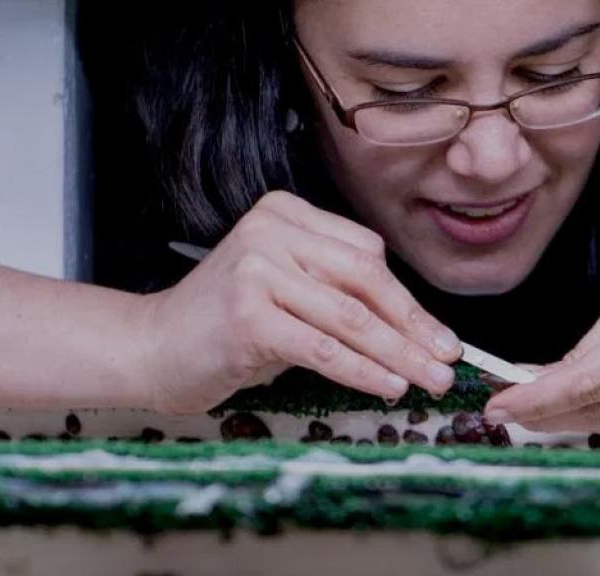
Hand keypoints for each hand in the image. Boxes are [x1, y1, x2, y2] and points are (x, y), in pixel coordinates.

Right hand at [134, 191, 461, 412]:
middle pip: (366, 281)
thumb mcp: (286, 291)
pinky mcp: (248, 313)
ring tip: (429, 379)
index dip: (409, 300)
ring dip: (399, 354)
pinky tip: (388, 386)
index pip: (367, 255)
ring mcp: (258, 268)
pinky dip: (362, 370)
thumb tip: (416, 328)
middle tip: (448, 360)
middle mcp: (272, 230)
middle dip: (414, 327)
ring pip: (351, 316)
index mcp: (286, 212)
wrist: (151, 348)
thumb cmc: (225, 325)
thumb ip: (338, 293)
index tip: (439, 335)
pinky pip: (323, 347)